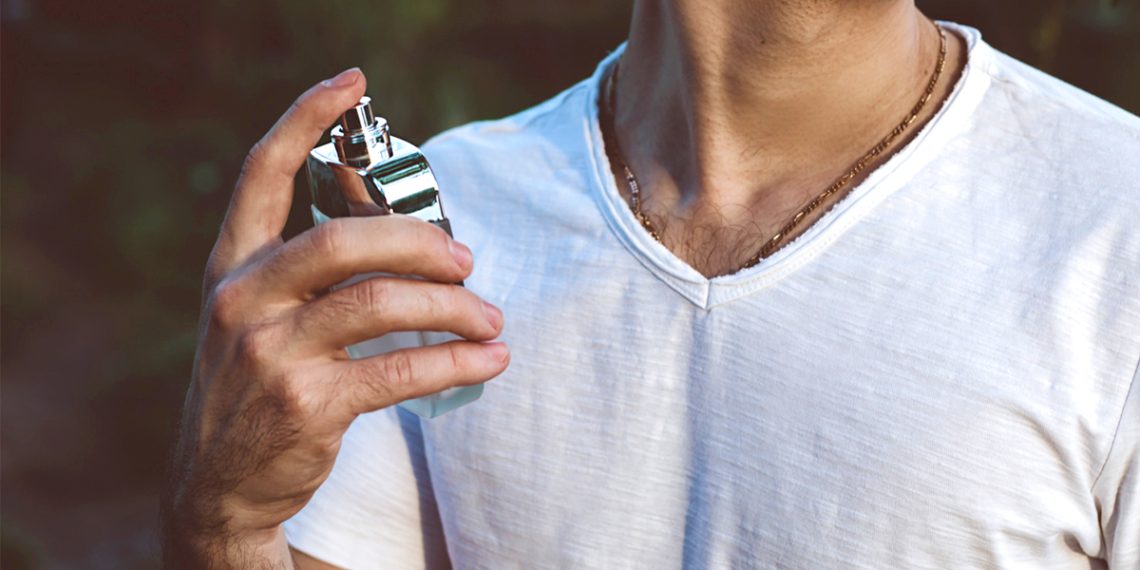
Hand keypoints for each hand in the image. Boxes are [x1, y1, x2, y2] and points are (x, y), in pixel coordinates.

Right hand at [161, 68, 508, 567]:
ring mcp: (269, 354)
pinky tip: (489, 362)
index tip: (353, 82)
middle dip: (418, 241)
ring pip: (379, 304)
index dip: (305, 119)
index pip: (261, 174)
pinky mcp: (307, 406)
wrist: (218, 485)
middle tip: (466, 261)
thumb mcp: (262, 315)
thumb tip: (386, 212)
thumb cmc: (259, 383)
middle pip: (342, 240)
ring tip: (490, 319)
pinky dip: (455, 363)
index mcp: (232, 268)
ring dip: (451, 307)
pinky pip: (399, 370)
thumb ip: (311, 267)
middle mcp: (242, 301)